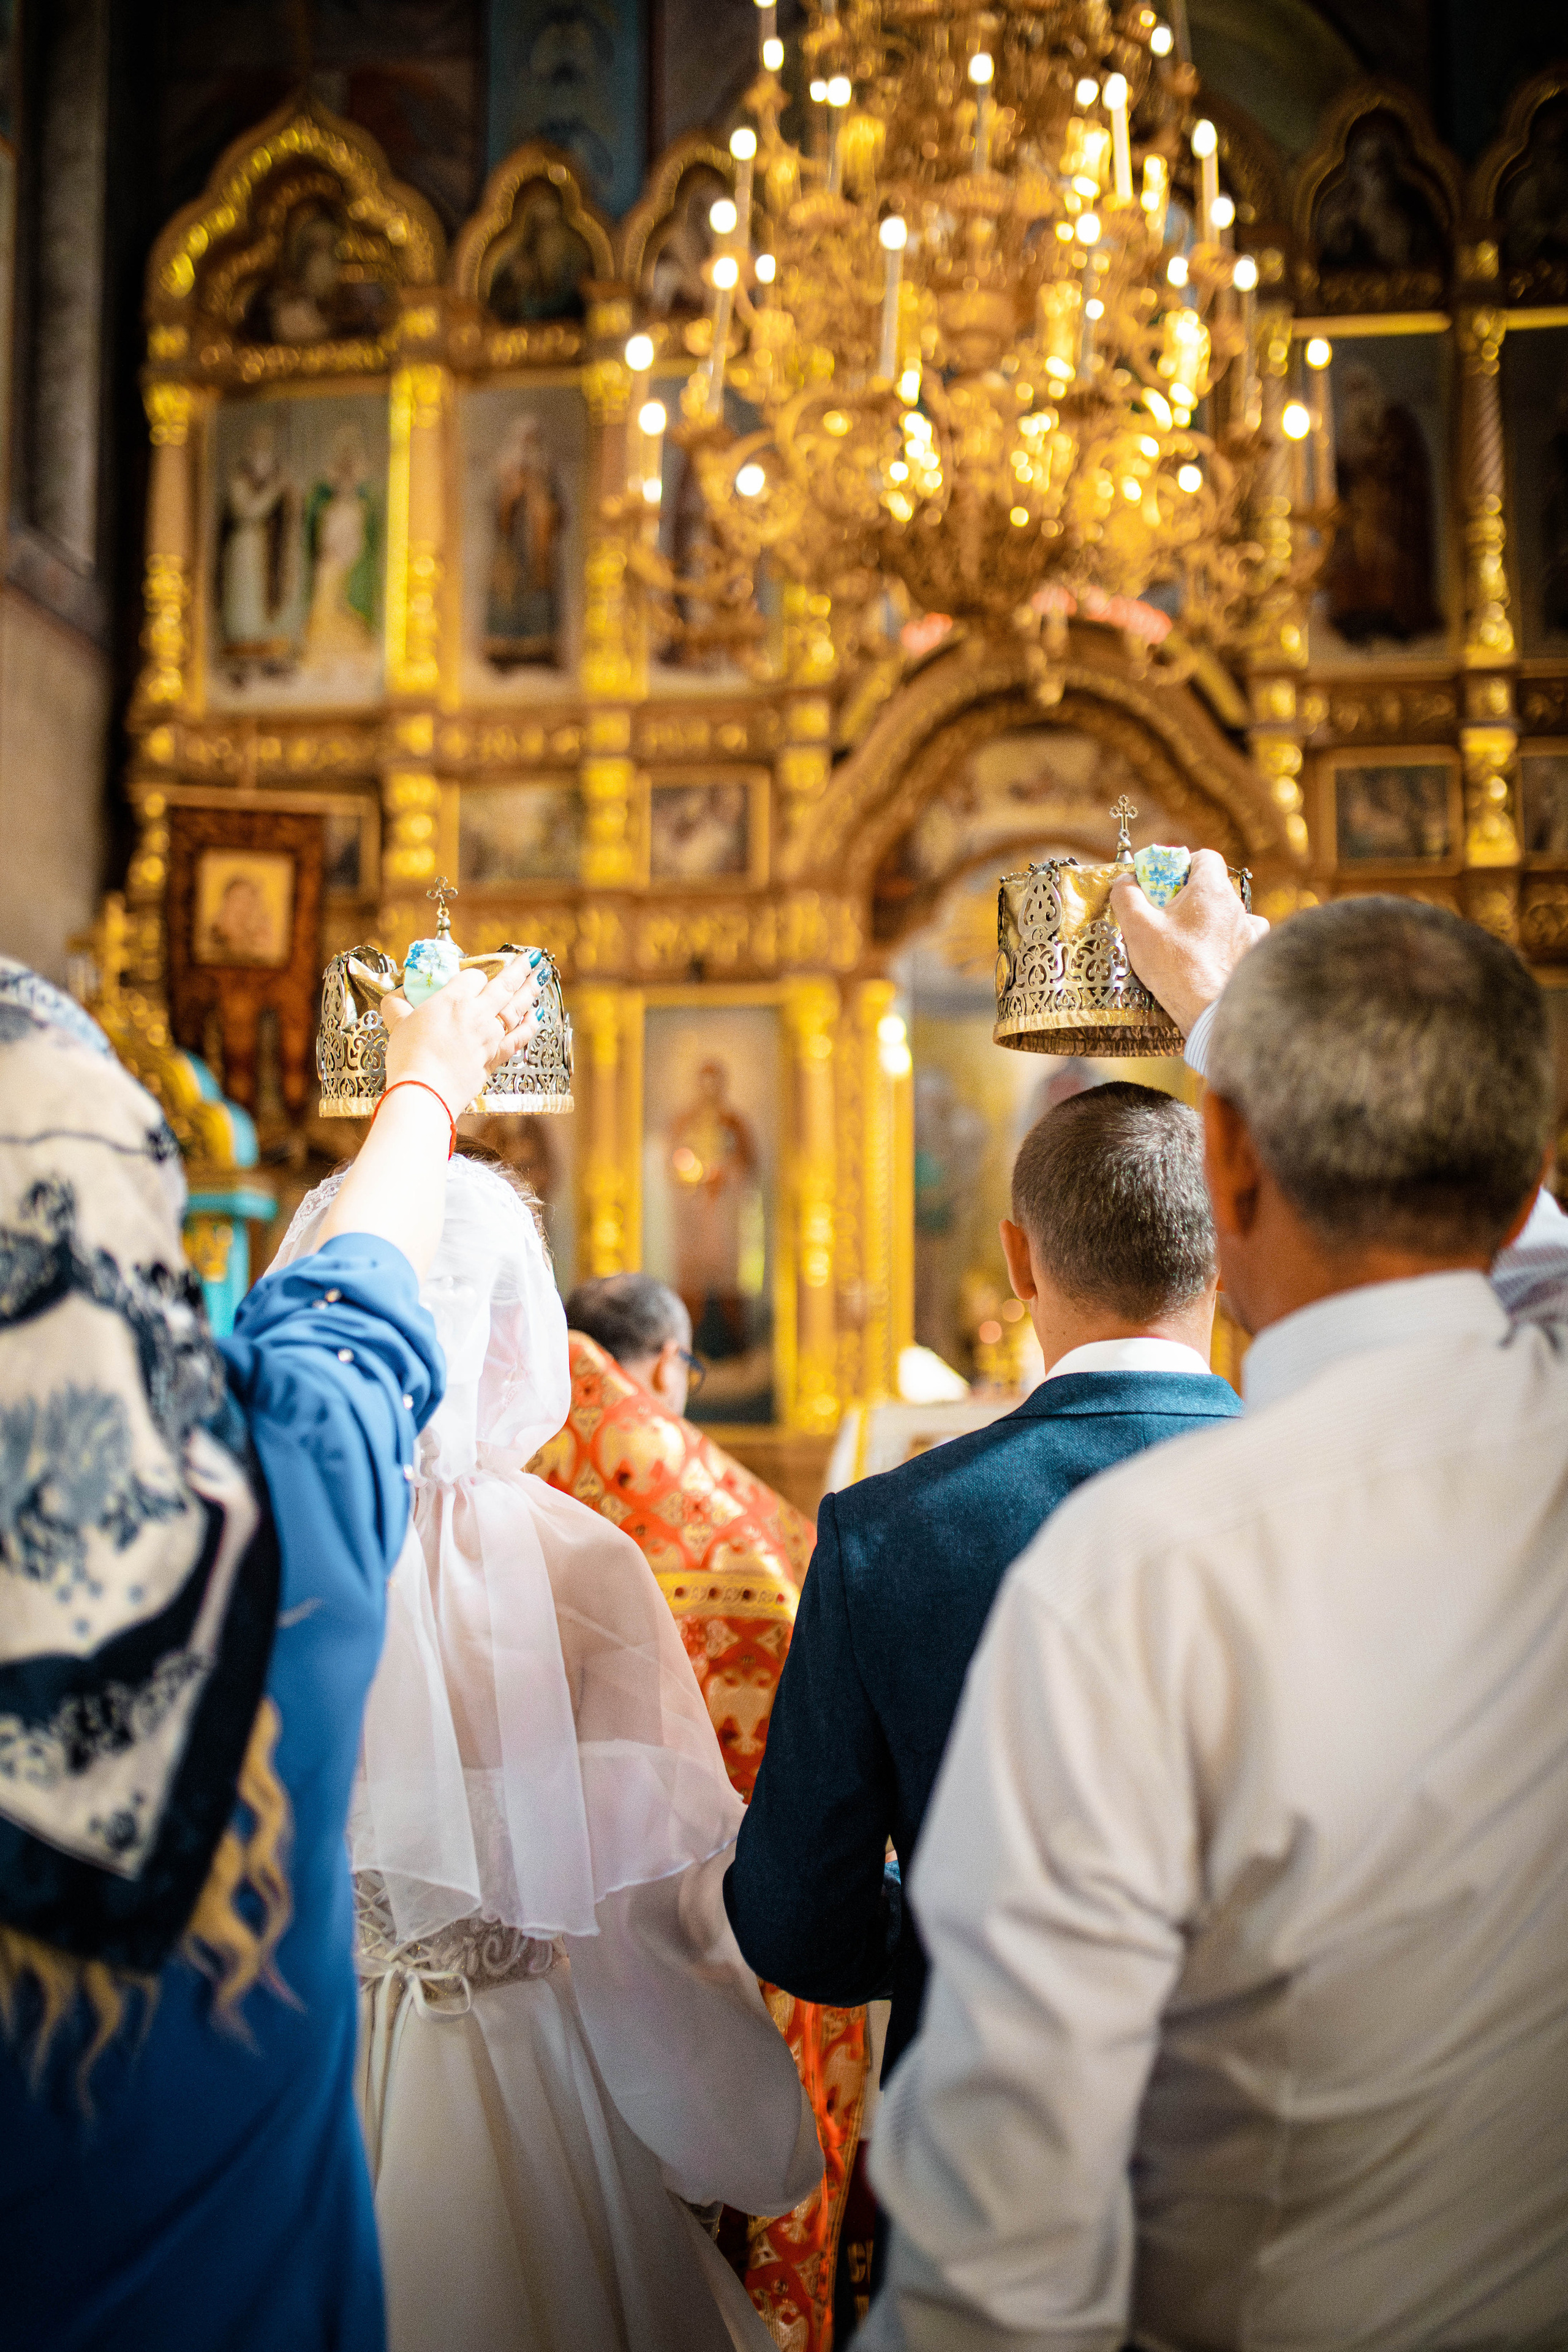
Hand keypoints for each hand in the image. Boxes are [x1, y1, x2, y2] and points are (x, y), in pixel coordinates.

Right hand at [381, 955, 543, 1117]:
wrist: (425, 1092)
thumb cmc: (409, 1057)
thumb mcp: (396, 1024)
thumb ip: (396, 1005)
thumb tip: (396, 995)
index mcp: (453, 1000)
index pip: (473, 977)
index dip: (474, 975)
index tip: (472, 979)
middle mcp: (477, 1014)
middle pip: (503, 986)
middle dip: (518, 970)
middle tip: (531, 959)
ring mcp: (489, 1036)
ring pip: (516, 1009)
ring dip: (529, 992)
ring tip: (540, 978)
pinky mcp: (494, 1058)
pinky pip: (518, 1038)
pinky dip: (529, 1026)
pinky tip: (535, 1016)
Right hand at [1110, 850, 1269, 1034]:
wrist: (1207, 1010)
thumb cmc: (1174, 967)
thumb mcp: (1137, 927)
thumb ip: (1126, 896)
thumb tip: (1124, 881)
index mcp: (1211, 889)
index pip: (1204, 857)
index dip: (1181, 864)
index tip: (1162, 882)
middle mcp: (1236, 905)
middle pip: (1211, 886)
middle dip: (1187, 896)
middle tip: (1164, 915)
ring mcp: (1248, 930)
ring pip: (1225, 912)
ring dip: (1207, 919)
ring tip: (1187, 940)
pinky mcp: (1252, 953)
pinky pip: (1240, 936)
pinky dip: (1226, 939)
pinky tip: (1212, 953)